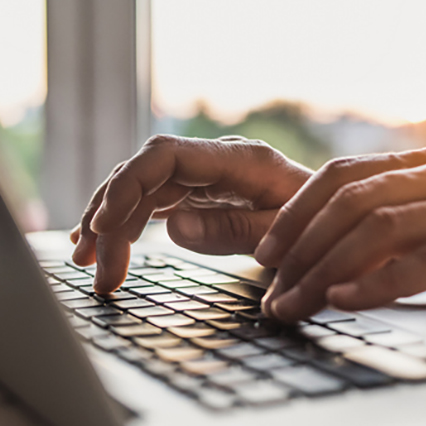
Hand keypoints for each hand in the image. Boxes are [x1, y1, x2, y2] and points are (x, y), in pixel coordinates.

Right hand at [71, 135, 310, 292]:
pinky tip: (105, 245)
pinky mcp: (200, 193)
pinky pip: (153, 202)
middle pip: (144, 175)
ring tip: (88, 265)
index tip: (103, 226)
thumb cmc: (319, 224)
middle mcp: (215, 161)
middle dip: (110, 217)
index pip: (164, 156)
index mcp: (238, 160)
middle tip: (94, 269)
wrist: (337, 220)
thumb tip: (174, 227)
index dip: (127, 186)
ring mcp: (205, 176)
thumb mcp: (285, 233)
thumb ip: (234, 230)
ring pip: (141, 189)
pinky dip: (127, 224)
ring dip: (110, 223)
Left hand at [254, 146, 425, 322]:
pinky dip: (382, 281)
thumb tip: (345, 255)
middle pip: (351, 199)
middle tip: (271, 289)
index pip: (345, 175)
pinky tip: (349, 300)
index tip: (266, 252)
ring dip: (326, 269)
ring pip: (382, 227)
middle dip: (299, 247)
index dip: (297, 212)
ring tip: (296, 304)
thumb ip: (411, 224)